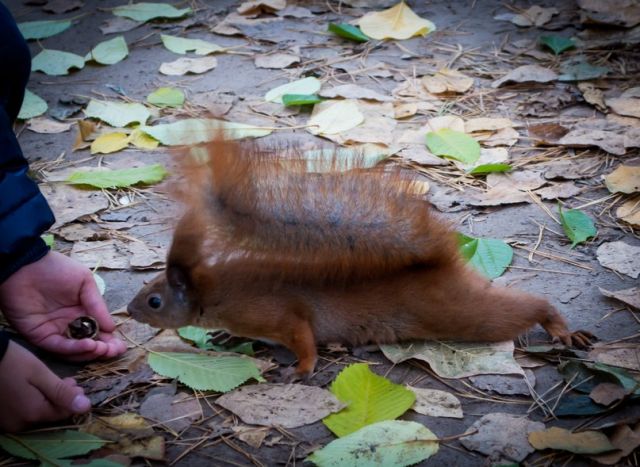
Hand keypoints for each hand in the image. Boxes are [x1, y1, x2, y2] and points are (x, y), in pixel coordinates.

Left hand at [0, 251, 125, 359]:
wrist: (25, 266)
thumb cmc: (56, 269)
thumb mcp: (85, 282)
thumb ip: (97, 305)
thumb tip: (112, 328)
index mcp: (82, 312)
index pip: (99, 331)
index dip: (110, 340)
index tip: (121, 345)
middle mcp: (69, 325)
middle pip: (89, 344)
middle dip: (104, 350)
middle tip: (115, 350)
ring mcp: (55, 331)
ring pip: (75, 350)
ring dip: (90, 352)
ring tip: (102, 348)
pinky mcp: (40, 336)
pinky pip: (59, 347)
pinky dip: (74, 349)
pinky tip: (88, 344)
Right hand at [0, 340, 90, 431]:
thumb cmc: (14, 362)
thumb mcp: (41, 374)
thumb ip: (62, 393)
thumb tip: (86, 408)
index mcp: (33, 414)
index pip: (64, 413)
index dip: (73, 398)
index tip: (73, 381)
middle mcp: (20, 424)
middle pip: (51, 414)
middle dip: (61, 398)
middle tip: (65, 380)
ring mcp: (9, 422)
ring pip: (38, 414)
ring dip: (48, 399)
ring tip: (50, 382)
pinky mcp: (2, 418)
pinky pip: (24, 413)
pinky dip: (33, 402)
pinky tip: (33, 388)